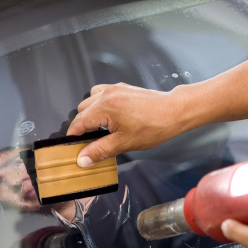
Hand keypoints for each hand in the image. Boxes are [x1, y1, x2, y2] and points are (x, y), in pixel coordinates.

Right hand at [67, 83, 192, 166]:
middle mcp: (107, 94)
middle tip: (91, 142)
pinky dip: (100, 104)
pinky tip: (110, 116)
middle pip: (82, 110)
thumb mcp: (124, 143)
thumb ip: (100, 151)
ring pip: (90, 100)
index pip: (78, 122)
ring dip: (91, 114)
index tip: (73, 148)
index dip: (73, 137)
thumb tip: (82, 159)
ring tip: (101, 129)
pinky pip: (101, 93)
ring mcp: (114, 89)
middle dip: (83, 126)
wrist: (174, 112)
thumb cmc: (153, 127)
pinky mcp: (122, 88)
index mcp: (105, 107)